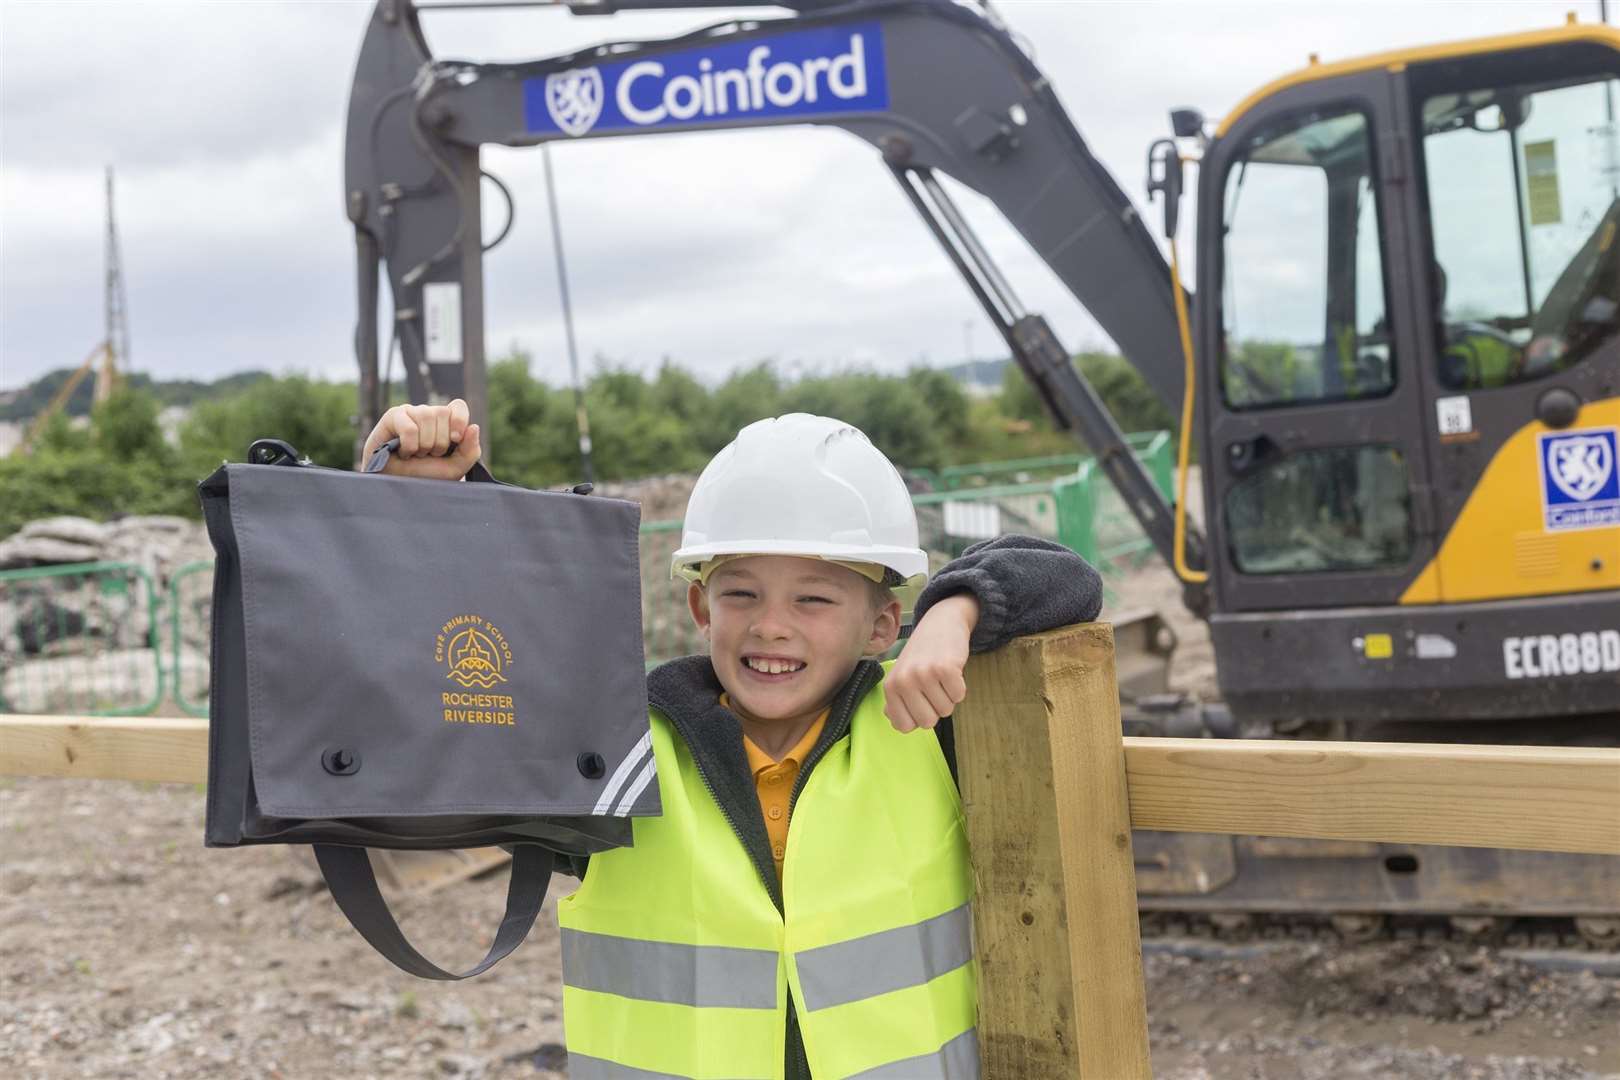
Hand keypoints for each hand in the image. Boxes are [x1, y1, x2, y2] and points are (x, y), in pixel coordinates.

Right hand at [360, 398, 481, 479]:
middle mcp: (429, 413)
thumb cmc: (426, 475)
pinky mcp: (392, 417)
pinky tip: (404, 453)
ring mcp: (410, 413)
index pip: (458, 407)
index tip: (455, 439)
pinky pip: (408, 427)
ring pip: (426, 417)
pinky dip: (410, 446)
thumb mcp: (455, 468)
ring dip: (424, 444)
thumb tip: (474, 426)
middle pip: (442, 413)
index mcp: (446, 422)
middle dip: (439, 441)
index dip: (459, 420)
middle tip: (430, 454)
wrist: (400, 487)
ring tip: (416, 455)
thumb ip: (470, 450)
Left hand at [884, 594, 978, 732]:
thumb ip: (896, 702)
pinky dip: (959, 687)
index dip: (916, 719)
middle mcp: (904, 681)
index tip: (920, 702)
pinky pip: (959, 696)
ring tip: (941, 677)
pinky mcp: (946, 668)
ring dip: (948, 697)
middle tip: (933, 688)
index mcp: (890, 687)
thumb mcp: (902, 676)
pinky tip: (951, 671)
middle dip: (935, 710)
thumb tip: (896, 723)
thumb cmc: (921, 656)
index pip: (903, 727)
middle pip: (927, 723)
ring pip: (946, 710)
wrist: (940, 624)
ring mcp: (924, 674)